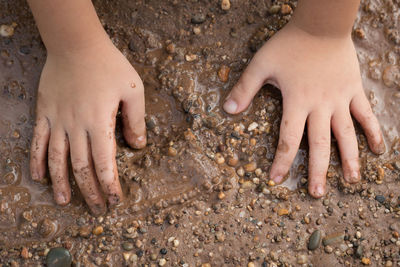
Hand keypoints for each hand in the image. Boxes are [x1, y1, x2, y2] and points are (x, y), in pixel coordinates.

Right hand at [30, 41, 145, 214]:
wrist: (76, 44)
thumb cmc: (109, 65)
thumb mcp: (133, 90)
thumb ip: (136, 121)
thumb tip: (138, 147)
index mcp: (100, 122)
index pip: (104, 163)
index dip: (110, 185)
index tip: (115, 201)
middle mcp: (76, 126)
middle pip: (81, 167)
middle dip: (90, 191)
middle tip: (96, 209)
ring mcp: (57, 121)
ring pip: (57, 160)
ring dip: (61, 184)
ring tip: (64, 203)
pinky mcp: (44, 113)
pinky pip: (38, 142)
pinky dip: (37, 161)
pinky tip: (38, 178)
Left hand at [223, 23, 383, 197]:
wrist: (321, 25)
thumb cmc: (289, 44)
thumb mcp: (261, 64)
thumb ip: (245, 88)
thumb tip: (227, 110)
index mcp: (296, 102)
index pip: (287, 139)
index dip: (281, 161)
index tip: (275, 181)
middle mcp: (320, 106)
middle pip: (319, 144)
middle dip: (317, 171)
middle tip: (317, 194)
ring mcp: (340, 100)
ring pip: (346, 135)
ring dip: (349, 159)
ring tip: (352, 181)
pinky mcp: (354, 91)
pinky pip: (366, 115)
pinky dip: (373, 131)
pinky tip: (378, 150)